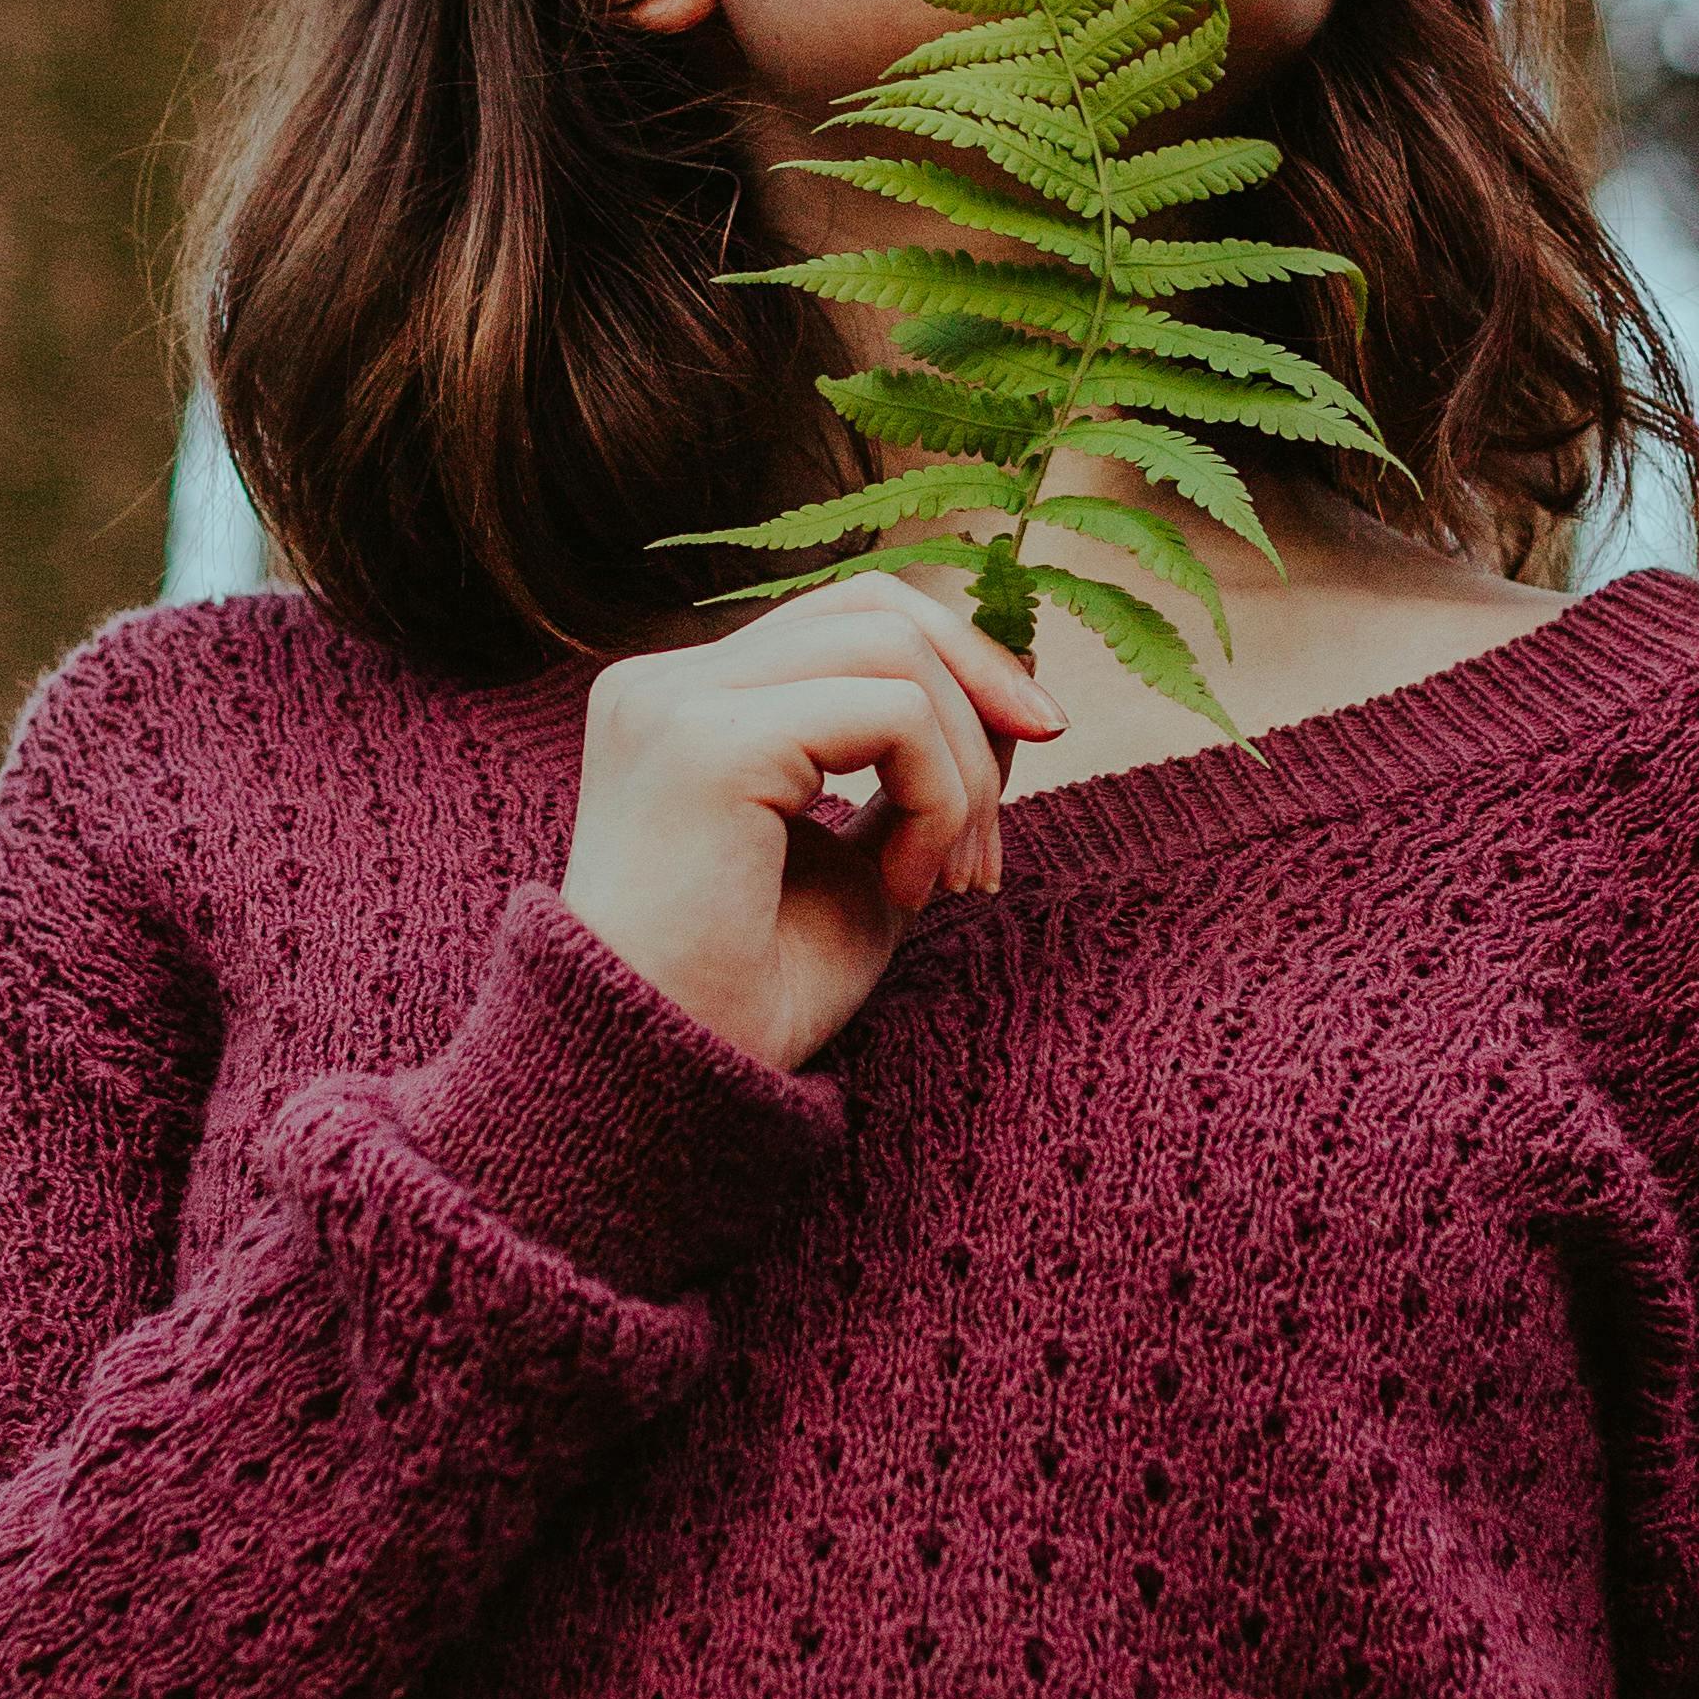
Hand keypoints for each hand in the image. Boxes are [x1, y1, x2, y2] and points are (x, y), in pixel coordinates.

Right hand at [558, 578, 1065, 1074]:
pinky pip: (892, 716)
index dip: (958, 658)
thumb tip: (1019, 697)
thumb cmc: (750, 999)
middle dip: (983, 685)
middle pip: (876, 606)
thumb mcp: (865, 866)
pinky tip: (907, 889)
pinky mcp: (706, 741)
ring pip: (894, 650)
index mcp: (685, 701)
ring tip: (957, 879)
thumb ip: (922, 777)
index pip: (847, 616)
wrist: (660, 1092)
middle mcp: (664, 681)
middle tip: (1038, 768)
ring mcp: (674, 701)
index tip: (1036, 738)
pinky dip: (939, 801)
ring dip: (965, 768)